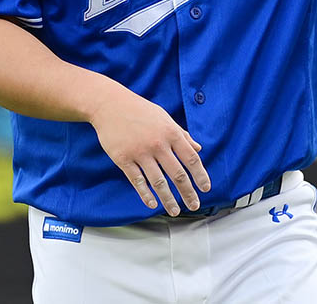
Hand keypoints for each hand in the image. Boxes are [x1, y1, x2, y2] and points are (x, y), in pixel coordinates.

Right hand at [88, 86, 211, 214]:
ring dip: (168, 199)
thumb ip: (182, 135)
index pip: (191, 159)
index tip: (206, 188)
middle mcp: (158, 144)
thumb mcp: (165, 118)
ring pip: (158, 182)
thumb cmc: (140, 111)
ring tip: (175, 211)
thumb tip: (198, 148)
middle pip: (177, 174)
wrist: (110, 105)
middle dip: (188, 193)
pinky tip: (152, 204)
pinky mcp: (123, 159)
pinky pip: (137, 181)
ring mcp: (140, 153)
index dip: (200, 175)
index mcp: (171, 133)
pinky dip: (145, 195)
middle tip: (194, 205)